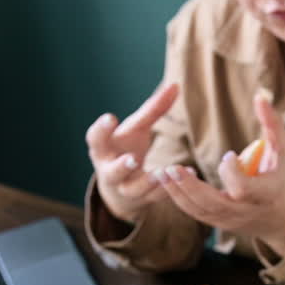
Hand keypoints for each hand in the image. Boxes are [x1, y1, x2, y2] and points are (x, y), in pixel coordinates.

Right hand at [86, 82, 179, 222]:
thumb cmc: (126, 148)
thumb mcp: (136, 129)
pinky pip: (156, 196)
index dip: (101, 130)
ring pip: (134, 189)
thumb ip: (153, 110)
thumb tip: (175, 85)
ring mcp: (125, 188)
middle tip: (132, 159)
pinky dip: (170, 187)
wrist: (120, 188)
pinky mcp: (142, 200)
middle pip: (112, 172)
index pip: (96, 139)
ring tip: (162, 172)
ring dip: (149, 182)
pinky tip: (188, 174)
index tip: (110, 117)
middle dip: (121, 167)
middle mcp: (110, 171)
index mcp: (103, 149)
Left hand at [155, 94, 284, 256]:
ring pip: (201, 211)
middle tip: (171, 168)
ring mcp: (232, 220)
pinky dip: (182, 200)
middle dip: (191, 187)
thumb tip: (260, 95)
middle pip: (214, 204)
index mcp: (267, 194)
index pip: (243, 189)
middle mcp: (247, 211)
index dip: (232, 173)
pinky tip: (169, 183)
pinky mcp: (221, 224)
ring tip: (162, 173)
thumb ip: (271, 123)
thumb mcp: (284, 151)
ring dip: (179, 193)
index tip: (228, 155)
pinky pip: (198, 214)